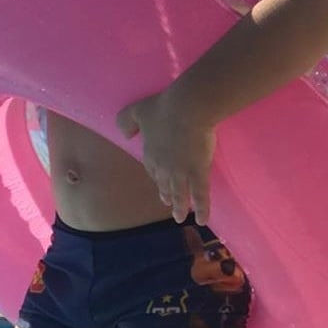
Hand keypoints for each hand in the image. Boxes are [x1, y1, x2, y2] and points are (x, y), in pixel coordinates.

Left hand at [116, 89, 215, 224]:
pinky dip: (202, 208)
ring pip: (179, 194)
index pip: (152, 170)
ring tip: (180, 217)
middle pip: (164, 184)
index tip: (160, 183)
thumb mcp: (136, 110)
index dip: (156, 177)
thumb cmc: (163, 107)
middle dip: (166, 194)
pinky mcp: (198, 172)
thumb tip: (125, 135)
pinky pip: (200, 194)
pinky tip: (202, 220)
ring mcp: (180, 172)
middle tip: (169, 203)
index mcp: (150, 154)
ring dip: (180, 207)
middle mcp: (163, 168)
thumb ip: (126, 122)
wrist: (186, 108)